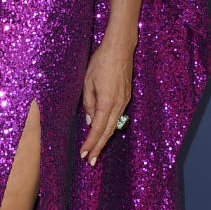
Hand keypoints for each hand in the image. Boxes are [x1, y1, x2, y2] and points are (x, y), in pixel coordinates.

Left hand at [79, 34, 132, 165]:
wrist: (120, 48)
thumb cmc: (101, 62)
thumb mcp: (88, 82)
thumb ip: (89, 103)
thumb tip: (90, 121)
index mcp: (107, 102)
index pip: (97, 128)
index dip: (90, 143)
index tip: (84, 154)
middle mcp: (118, 104)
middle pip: (108, 132)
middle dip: (98, 147)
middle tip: (91, 161)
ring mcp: (124, 101)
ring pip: (113, 125)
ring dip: (104, 139)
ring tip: (96, 150)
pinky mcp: (126, 97)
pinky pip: (117, 116)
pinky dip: (109, 127)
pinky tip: (103, 132)